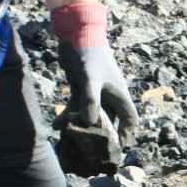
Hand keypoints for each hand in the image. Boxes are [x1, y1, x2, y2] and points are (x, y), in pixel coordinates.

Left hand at [52, 2, 139, 135]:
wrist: (76, 34)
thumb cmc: (89, 53)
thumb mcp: (90, 77)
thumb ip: (90, 100)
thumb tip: (89, 124)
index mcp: (119, 93)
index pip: (129, 118)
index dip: (126, 133)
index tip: (117, 147)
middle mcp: (109, 95)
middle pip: (109, 120)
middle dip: (101, 136)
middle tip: (91, 152)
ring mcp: (94, 92)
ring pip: (91, 115)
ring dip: (82, 128)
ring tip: (71, 142)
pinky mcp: (80, 88)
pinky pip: (77, 107)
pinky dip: (69, 116)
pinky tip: (58, 126)